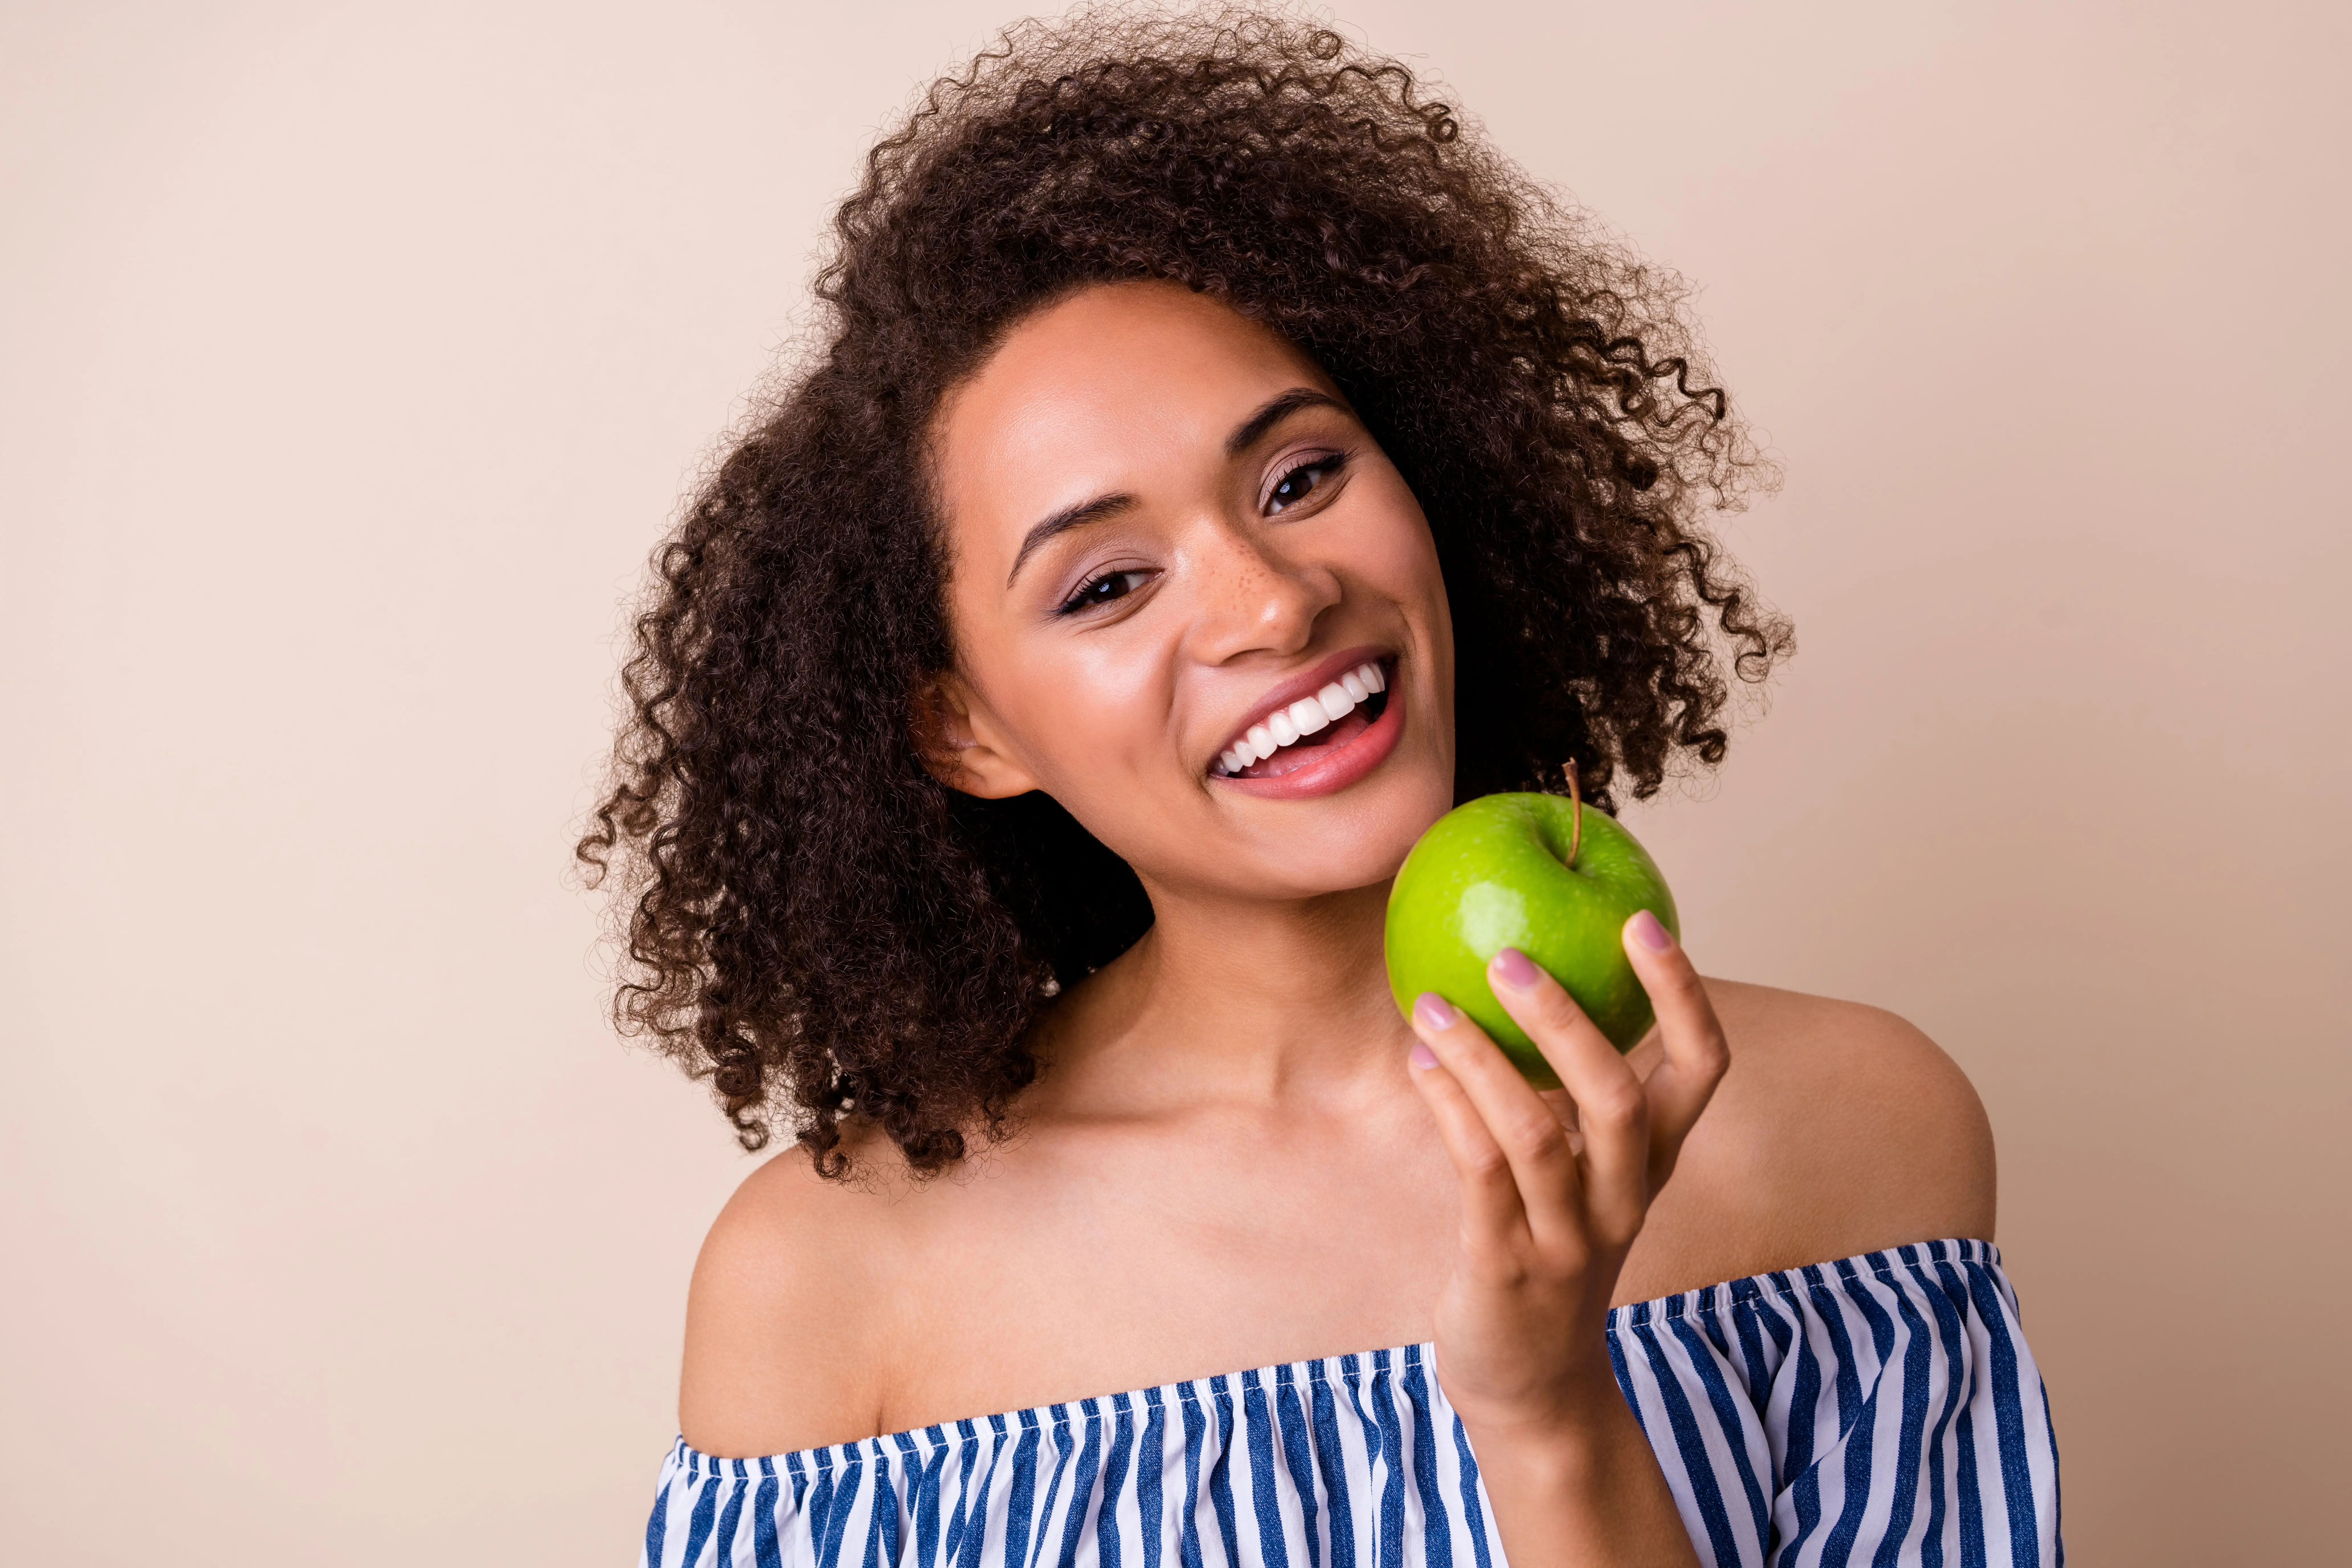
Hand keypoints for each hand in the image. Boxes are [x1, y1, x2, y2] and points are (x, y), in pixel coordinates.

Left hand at [1404, 909, 1728, 1443]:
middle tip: (1507, 956)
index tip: (1644, 922)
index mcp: (1652, 1163)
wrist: (1531, 1382)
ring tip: (1432, 1003)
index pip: (1700, 1069)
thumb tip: (1532, 969)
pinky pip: (1481, 1174)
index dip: (1682, 995)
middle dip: (1565, 1021)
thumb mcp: (1581, 1169)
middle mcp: (1623, 1197)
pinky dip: (1449, 1108)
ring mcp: (1567, 1238)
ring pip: (1536, 1132)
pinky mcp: (1506, 1266)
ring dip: (1481, 1059)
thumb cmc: (1551, 1244)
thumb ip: (1568, 1089)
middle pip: (1618, 1096)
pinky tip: (1420, 1063)